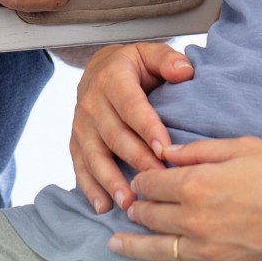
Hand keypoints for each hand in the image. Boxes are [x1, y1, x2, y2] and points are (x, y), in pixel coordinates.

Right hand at [69, 41, 195, 212]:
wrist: (98, 67)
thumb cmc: (133, 65)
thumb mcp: (149, 53)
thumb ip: (167, 59)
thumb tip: (185, 70)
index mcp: (112, 78)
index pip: (131, 106)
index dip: (148, 128)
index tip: (165, 150)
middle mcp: (91, 102)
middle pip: (115, 136)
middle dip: (137, 160)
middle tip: (157, 182)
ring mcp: (81, 125)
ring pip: (95, 156)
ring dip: (111, 181)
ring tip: (129, 202)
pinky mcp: (76, 142)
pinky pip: (80, 167)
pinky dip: (90, 188)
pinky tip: (104, 207)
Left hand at [107, 137, 261, 260]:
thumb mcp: (243, 147)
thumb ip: (199, 151)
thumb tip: (165, 152)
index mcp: (197, 185)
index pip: (152, 183)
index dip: (143, 179)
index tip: (141, 179)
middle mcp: (194, 220)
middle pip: (150, 215)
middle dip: (137, 209)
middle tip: (129, 207)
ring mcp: (206, 249)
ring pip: (156, 248)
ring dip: (131, 245)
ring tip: (113, 244)